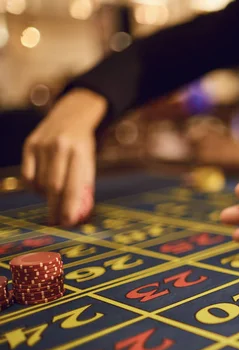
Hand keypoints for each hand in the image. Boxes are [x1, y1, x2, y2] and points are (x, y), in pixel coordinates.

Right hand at [21, 89, 106, 225]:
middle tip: (56, 221)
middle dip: (55, 207)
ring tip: (54, 196)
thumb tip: (77, 214)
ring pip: (40, 182)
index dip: (70, 207)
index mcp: (79, 152)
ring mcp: (42, 145)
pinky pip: (27, 175)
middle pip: (54, 186)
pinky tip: (41, 187)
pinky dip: (34, 186)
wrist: (71, 116)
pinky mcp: (29, 144)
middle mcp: (59, 148)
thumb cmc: (83, 146)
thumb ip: (83, 186)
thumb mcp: (89, 162)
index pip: (73, 186)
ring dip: (46, 195)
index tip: (68, 222)